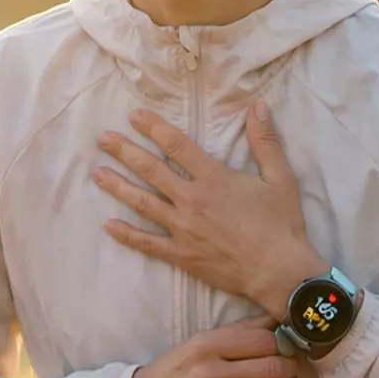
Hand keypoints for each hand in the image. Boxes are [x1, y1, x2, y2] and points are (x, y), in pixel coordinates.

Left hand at [93, 102, 326, 318]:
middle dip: (125, 151)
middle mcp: (192, 200)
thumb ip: (265, 141)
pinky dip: (126, 234)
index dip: (154, 128)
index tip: (134, 116)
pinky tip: (108, 225)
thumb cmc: (282, 224)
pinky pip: (147, 243)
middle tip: (102, 138)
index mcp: (214, 178)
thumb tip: (258, 106)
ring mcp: (183, 228)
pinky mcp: (181, 254)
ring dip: (118, 186)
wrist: (278, 271)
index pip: (176, 146)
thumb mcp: (280, 177)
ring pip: (142, 202)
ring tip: (97, 172)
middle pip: (151, 170)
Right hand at [130, 315, 299, 377]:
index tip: (286, 347)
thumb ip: (240, 331)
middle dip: (290, 367)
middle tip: (291, 367)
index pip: (263, 341)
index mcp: (206, 347)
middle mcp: (210, 376)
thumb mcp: (200, 342)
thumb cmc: (176, 370)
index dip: (283, 343)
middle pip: (272, 369)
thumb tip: (279, 320)